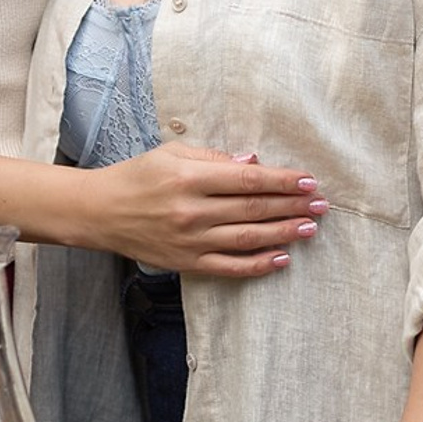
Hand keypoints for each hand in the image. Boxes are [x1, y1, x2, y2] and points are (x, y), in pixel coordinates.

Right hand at [78, 144, 322, 276]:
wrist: (101, 212)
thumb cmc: (137, 175)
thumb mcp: (172, 154)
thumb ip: (214, 158)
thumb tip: (253, 163)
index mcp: (190, 178)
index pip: (247, 179)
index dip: (282, 181)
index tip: (308, 181)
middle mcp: (192, 211)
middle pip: (253, 208)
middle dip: (292, 205)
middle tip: (321, 204)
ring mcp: (190, 241)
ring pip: (248, 238)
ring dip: (284, 232)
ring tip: (310, 228)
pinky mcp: (187, 263)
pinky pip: (230, 267)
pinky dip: (258, 264)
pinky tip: (282, 257)